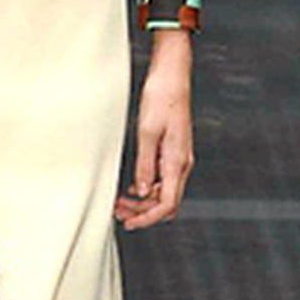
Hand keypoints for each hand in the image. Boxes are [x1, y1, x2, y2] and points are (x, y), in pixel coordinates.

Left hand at [113, 29, 194, 229]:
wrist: (172, 76)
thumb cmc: (161, 98)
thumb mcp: (146, 132)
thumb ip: (145, 165)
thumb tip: (142, 192)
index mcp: (176, 161)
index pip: (167, 203)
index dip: (148, 218)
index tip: (129, 224)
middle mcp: (181, 163)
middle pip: (167, 202)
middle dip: (144, 212)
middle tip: (118, 212)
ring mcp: (178, 157)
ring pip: (164, 191)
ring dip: (144, 201)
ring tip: (120, 202)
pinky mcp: (173, 150)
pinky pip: (163, 178)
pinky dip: (147, 187)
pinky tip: (131, 186)